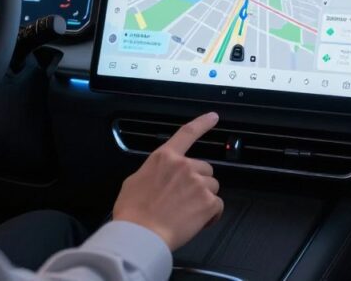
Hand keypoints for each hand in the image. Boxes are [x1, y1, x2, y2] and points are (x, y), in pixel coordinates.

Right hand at [112, 112, 223, 250]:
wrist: (140, 234)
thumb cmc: (132, 212)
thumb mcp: (134, 181)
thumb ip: (153, 172)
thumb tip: (160, 176)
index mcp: (164, 158)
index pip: (186, 133)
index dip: (202, 123)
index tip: (214, 116)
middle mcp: (184, 166)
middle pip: (205, 168)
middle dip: (198, 182)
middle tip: (184, 199)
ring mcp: (198, 183)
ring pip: (212, 187)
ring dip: (204, 198)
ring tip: (186, 212)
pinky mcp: (208, 202)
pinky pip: (218, 206)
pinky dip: (211, 215)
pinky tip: (197, 222)